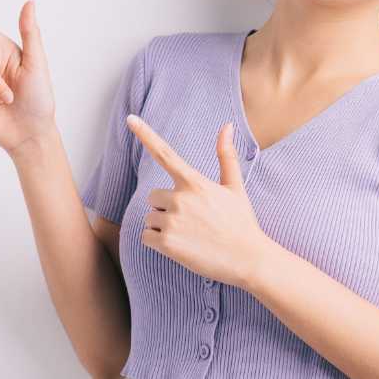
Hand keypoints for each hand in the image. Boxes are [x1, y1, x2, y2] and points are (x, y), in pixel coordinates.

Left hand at [126, 115, 272, 288]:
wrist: (248, 259)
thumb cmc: (241, 222)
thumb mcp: (235, 187)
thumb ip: (226, 155)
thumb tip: (227, 125)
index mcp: (194, 182)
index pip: (165, 153)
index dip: (145, 134)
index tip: (130, 119)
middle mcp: (180, 198)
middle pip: (153, 197)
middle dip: (165, 207)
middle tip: (191, 220)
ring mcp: (172, 221)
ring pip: (149, 218)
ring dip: (162, 226)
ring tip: (190, 235)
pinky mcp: (166, 243)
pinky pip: (146, 237)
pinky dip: (157, 243)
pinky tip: (181, 247)